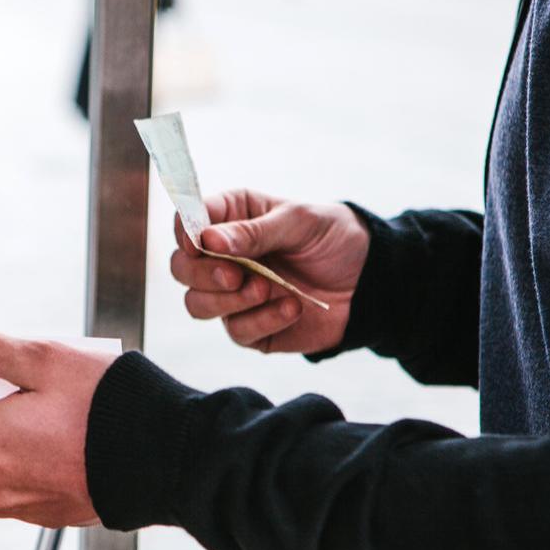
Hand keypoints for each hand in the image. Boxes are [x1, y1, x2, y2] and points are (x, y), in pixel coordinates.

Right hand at [170, 189, 368, 353]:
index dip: (185, 232)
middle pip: (181, 269)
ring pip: (197, 304)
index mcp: (230, 219)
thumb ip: (255, 231)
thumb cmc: (332, 238)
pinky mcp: (249, 327)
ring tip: (268, 289)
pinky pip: (236, 331)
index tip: (198, 242)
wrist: (368, 281)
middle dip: (202, 274)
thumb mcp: (300, 222)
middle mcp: (222, 258)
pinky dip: (262, 320)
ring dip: (227, 301)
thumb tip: (209, 240)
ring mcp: (232, 295)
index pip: (187, 222)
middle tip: (234, 276)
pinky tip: (292, 308)